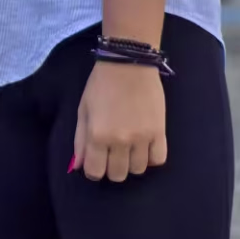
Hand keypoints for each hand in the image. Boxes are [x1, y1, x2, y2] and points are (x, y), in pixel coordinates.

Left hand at [71, 62, 166, 182]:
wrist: (128, 63)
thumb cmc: (101, 84)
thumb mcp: (84, 108)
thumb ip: (80, 139)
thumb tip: (79, 166)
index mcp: (97, 135)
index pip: (95, 172)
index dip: (94, 169)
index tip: (97, 160)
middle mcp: (120, 141)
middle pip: (118, 175)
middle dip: (112, 167)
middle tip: (112, 152)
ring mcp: (142, 138)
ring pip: (138, 170)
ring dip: (131, 162)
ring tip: (129, 145)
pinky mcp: (160, 132)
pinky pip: (158, 160)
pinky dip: (151, 157)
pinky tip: (145, 145)